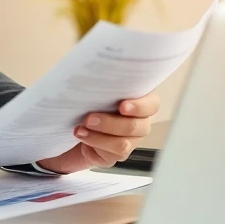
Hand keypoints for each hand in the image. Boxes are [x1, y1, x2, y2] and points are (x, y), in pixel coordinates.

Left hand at [35, 92, 159, 173]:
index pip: (152, 104)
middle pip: (138, 126)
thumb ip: (100, 81)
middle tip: (89, 118)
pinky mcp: (118, 154)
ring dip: (99, 135)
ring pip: (124, 143)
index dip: (139, 106)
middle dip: (111, 123)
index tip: (122, 106)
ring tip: (80, 128)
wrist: (72, 124)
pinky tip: (81, 135)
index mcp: (140, 101)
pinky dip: (95, 143)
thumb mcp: (94, 88)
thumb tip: (90, 69)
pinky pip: (112, 153)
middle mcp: (140, 122)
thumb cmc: (88, 101)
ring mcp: (131, 140)